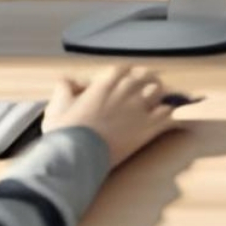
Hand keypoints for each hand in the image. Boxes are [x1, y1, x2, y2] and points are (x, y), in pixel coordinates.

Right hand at [47, 65, 182, 166]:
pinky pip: (168, 114)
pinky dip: (168, 114)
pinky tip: (167, 117)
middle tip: (146, 87)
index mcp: (105, 83)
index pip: (124, 69)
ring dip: (157, 94)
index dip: (126, 74)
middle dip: (145, 80)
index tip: (126, 79)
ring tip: (156, 100)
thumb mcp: (57, 106)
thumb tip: (68, 81)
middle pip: (145, 76)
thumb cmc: (64, 132)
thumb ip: (64, 88)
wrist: (77, 156)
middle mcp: (126, 91)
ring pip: (158, 90)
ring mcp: (139, 108)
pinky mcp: (148, 127)